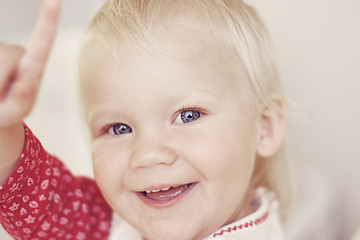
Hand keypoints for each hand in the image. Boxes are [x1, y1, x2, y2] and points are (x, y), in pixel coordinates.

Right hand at [0, 0, 60, 184]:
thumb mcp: (13, 114)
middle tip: (0, 98)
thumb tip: (28, 81)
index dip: (48, 21)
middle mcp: (14, 53)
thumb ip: (21, 101)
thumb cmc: (4, 114)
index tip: (56, 1)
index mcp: (31, 67)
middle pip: (5, 57)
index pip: (41, 43)